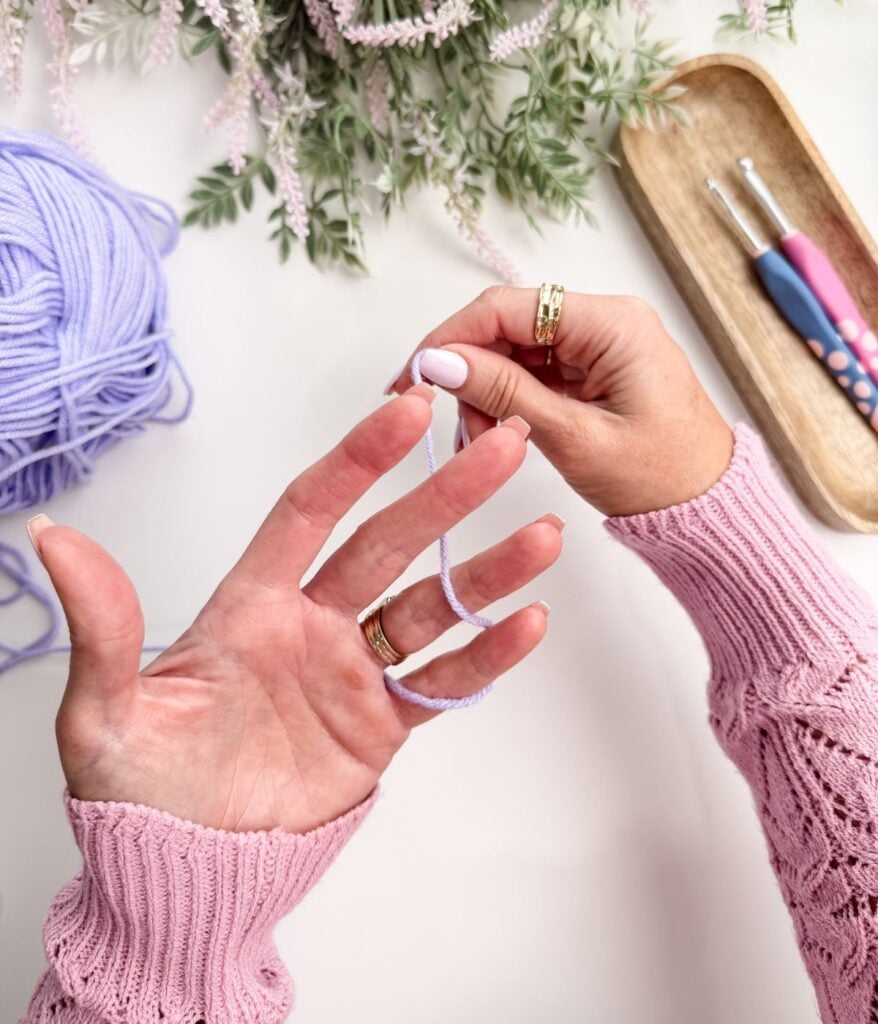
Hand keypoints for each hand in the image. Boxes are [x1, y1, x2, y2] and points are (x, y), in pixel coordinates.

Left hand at [32, 385, 560, 832]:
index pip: (310, 511)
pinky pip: (442, 683)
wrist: (190, 870)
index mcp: (251, 604)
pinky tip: (525, 623)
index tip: (407, 408)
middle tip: (503, 443)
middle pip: (389, 544)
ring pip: (430, 608)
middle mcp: (311, 624)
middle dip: (445, 493)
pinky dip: (484, 655)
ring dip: (485, 571)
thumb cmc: (141, 789)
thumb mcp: (105, 712)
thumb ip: (103, 626)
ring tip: (540, 535)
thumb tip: (54, 538)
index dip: (358, 460)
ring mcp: (352, 673)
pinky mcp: (381, 725)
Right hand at [388, 288, 733, 516]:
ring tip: (483, 440)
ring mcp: (600, 345)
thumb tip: (438, 361)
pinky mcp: (595, 370)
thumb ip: (503, 394)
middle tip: (455, 426)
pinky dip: (510, 401)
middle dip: (470, 372)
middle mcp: (605, 321)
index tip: (411, 376)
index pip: (507, 307)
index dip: (450, 337)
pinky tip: (503, 432)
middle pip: (508, 326)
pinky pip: (535, 373)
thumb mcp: (574, 438)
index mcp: (611, 324)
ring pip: (516, 352)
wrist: (709, 510)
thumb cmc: (662, 478)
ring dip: (488, 392)